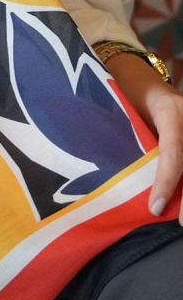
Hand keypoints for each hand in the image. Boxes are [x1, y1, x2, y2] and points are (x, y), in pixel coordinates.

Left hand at [104, 52, 182, 222]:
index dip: (166, 181)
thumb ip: (131, 141)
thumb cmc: (126, 95)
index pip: (173, 150)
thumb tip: (122, 182)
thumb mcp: (125, 113)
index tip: (155, 207)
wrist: (140, 78)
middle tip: (181, 222)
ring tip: (182, 216)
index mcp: (169, 109)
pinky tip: (181, 200)